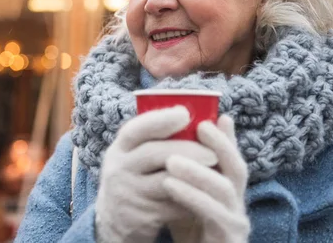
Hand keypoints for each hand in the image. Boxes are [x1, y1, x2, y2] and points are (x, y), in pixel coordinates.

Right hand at [95, 106, 217, 242]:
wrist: (116, 222)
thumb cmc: (135, 178)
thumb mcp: (133, 156)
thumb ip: (153, 138)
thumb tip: (188, 111)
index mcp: (119, 148)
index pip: (135, 129)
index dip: (159, 119)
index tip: (184, 113)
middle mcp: (118, 169)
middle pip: (154, 154)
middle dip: (187, 150)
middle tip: (213, 152)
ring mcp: (129, 194)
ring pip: (166, 182)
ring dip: (194, 177)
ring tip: (216, 173)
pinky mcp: (141, 216)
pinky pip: (172, 206)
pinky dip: (191, 199)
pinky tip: (206, 194)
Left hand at [164, 116, 249, 242]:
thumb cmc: (187, 230)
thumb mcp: (185, 196)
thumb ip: (183, 172)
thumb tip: (169, 139)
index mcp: (230, 192)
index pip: (232, 159)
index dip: (225, 138)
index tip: (208, 118)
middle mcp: (238, 205)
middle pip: (237, 169)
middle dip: (220, 145)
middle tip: (199, 127)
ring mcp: (236, 223)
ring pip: (225, 190)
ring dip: (198, 171)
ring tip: (171, 159)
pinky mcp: (229, 239)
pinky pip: (214, 215)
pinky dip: (192, 196)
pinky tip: (170, 184)